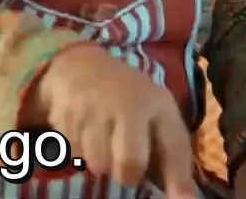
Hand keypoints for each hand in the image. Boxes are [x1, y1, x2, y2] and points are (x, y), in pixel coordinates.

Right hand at [24, 47, 196, 198]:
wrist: (78, 67)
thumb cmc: (127, 97)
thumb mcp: (156, 113)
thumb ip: (171, 154)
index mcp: (157, 104)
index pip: (174, 146)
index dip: (178, 178)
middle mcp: (127, 105)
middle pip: (129, 162)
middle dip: (127, 174)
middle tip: (126, 167)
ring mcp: (94, 110)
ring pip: (99, 164)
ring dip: (101, 163)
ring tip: (103, 143)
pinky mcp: (66, 117)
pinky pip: (75, 155)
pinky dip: (80, 153)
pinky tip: (84, 134)